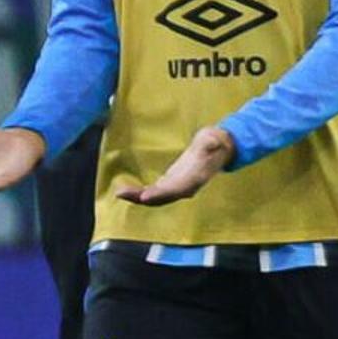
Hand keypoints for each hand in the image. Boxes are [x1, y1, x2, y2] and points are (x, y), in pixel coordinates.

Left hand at [118, 126, 237, 208]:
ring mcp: (176, 188)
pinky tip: (126, 190)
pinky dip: (139, 193)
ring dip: (137, 197)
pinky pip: (153, 192)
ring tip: (120, 192)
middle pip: (161, 197)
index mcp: (194, 180)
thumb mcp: (215, 141)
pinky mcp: (170, 184)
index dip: (160, 194)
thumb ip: (212, 143)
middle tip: (121, 193)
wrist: (217, 150)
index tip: (144, 197)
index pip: (176, 189)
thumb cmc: (216, 144)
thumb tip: (213, 141)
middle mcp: (184, 188)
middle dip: (141, 197)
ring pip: (155, 197)